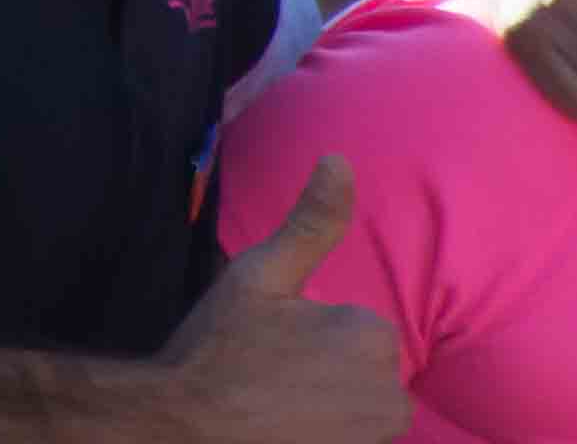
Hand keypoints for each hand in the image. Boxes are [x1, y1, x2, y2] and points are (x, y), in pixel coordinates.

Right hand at [149, 159, 409, 443]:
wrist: (185, 428)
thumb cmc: (218, 349)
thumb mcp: (259, 276)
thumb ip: (310, 223)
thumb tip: (339, 160)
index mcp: (370, 335)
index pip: (356, 328)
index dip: (311, 334)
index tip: (271, 347)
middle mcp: (391, 393)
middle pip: (364, 370)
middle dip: (327, 371)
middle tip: (271, 377)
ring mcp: (378, 435)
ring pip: (361, 406)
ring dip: (332, 406)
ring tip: (278, 407)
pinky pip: (355, 435)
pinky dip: (332, 433)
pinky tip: (292, 429)